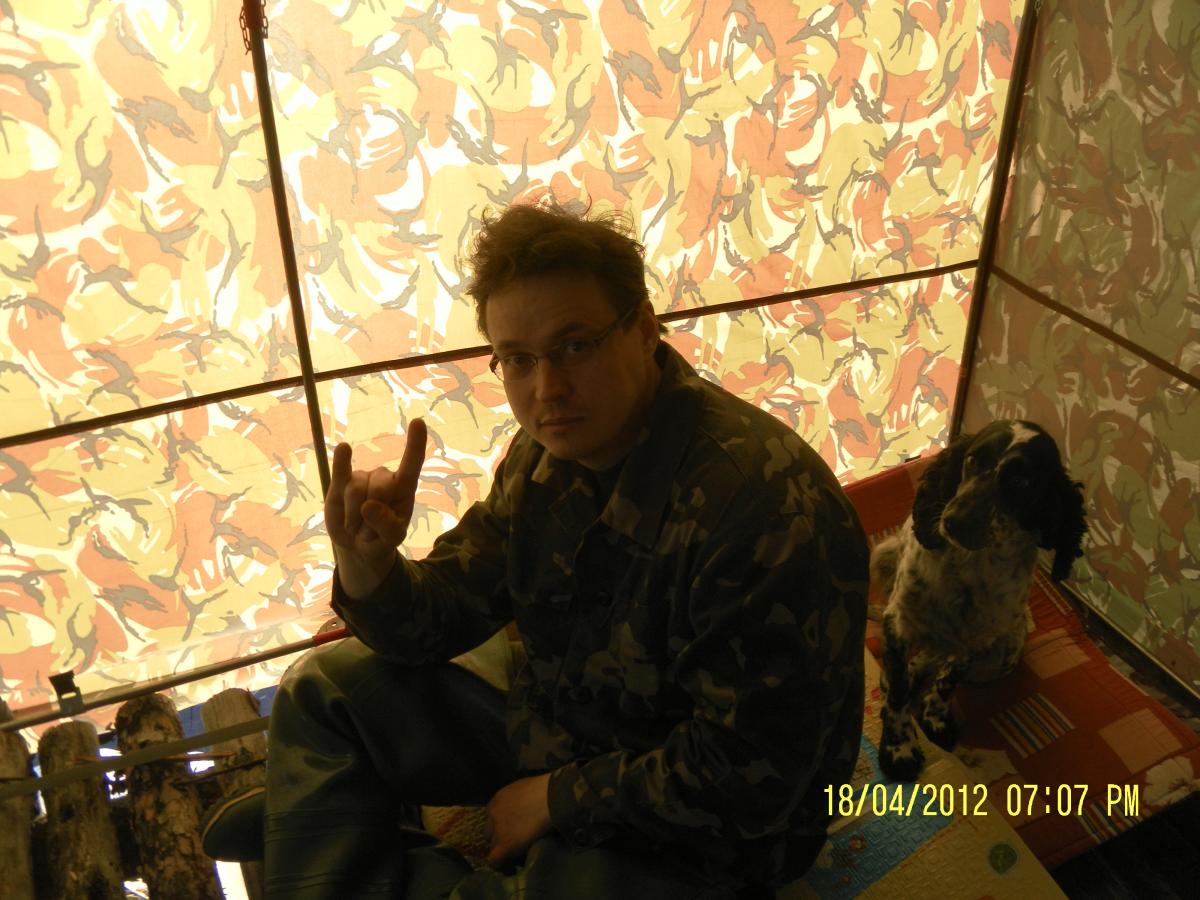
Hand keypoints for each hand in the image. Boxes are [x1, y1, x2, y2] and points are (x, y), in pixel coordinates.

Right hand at [325, 419, 427, 597]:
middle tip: (369, 532)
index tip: (418, 421)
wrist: (356, 546)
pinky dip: (341, 459)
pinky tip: (344, 449)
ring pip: (356, 490)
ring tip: (356, 526)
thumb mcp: (392, 539)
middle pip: (379, 488)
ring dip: (353, 517)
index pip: (412, 463)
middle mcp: (384, 478)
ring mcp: (362, 477)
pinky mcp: (340, 481)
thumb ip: (386, 525)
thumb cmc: (381, 538)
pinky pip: (340, 468)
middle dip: (371, 515)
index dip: (415, 444)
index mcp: (404, 488)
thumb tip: (369, 505)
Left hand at [484, 773, 551, 868]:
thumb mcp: (527, 789)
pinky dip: (501, 865)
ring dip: (503, 850)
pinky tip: (510, 868)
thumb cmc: (546, 790)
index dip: (502, 825)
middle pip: (490, 831)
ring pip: (493, 845)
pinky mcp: (504, 845)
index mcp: (498, 799)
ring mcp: (497, 830)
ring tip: (515, 856)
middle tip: (514, 842)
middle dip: (500, 837)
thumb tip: (527, 807)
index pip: (493, 816)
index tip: (512, 830)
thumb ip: (520, 799)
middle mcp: (493, 814)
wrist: (550, 799)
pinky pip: (495, 860)